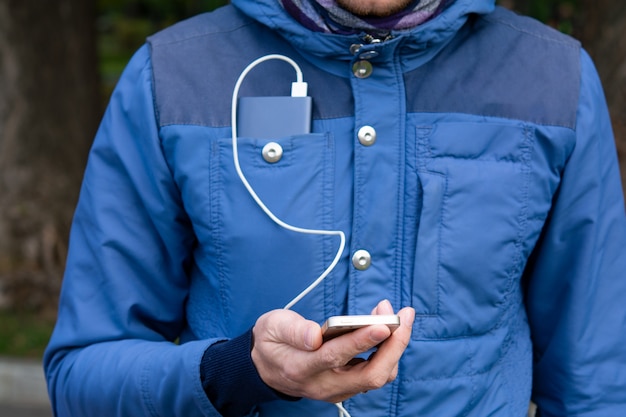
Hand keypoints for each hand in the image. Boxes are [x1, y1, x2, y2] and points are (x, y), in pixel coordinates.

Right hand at [251, 300, 414, 402]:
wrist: (265, 367)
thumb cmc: (272, 340)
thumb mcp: (273, 326)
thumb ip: (293, 330)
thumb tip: (315, 335)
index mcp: (300, 367)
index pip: (335, 356)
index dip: (361, 340)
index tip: (382, 324)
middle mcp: (322, 385)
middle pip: (370, 375)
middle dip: (394, 345)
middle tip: (404, 315)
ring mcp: (337, 389)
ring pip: (377, 376)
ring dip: (394, 346)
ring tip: (395, 314)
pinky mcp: (346, 387)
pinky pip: (375, 373)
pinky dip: (387, 350)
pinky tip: (386, 326)